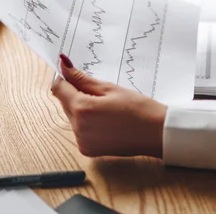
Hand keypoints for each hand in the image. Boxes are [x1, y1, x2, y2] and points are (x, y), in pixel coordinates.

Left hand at [51, 54, 166, 157]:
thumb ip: (82, 79)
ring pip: (72, 117)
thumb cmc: (138, 108)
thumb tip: (63, 65)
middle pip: (65, 103)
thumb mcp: (110, 88)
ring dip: (82, 109)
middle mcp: (78, 128)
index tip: (74, 73)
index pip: (59, 89)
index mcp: (82, 109)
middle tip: (100, 93)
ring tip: (107, 109)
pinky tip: (106, 121)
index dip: (65, 79)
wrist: (156, 133)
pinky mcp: (87, 150)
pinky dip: (87, 123)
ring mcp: (82, 141)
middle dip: (76, 94)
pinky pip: (79, 130)